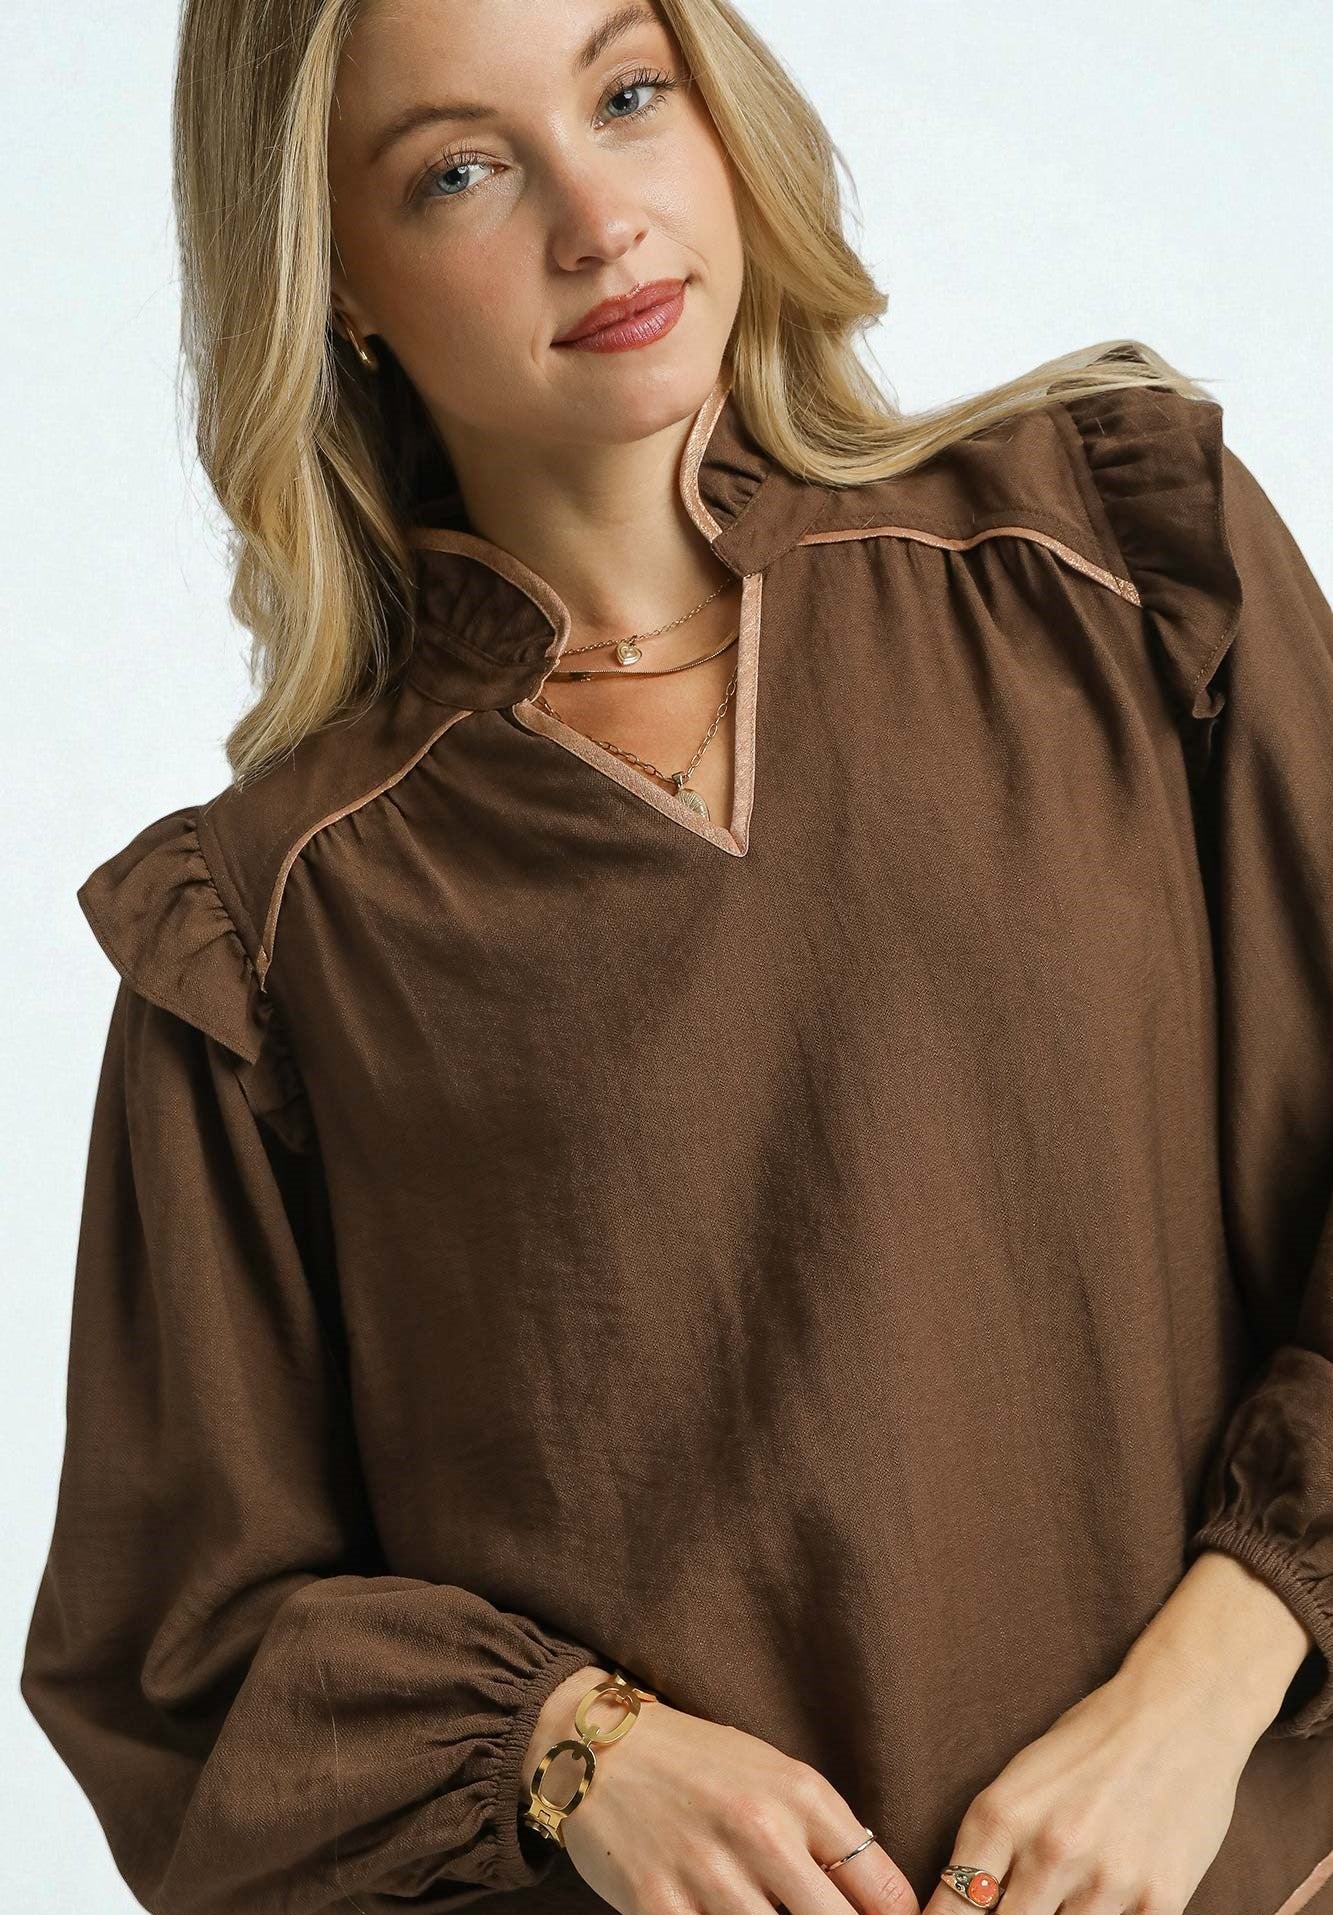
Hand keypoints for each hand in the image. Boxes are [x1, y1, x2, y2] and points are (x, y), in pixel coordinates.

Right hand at [522, 1671, 920, 1914]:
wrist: (599, 1748)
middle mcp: (761, 1832)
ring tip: (766, 1914)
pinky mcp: (657, 1907)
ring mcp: (708, 1874)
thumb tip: (878, 1908)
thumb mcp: (773, 1775)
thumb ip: (824, 1836)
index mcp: (801, 1795)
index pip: (885, 1894)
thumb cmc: (698, 1765)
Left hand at [919, 1662, 1252, 1914]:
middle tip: (1023, 1904)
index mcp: (1003, 1814)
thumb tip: (973, 1904)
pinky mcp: (1159, 1900)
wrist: (1181, 1710)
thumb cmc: (1095, 1739)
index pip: (954, 1906)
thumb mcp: (1025, 1777)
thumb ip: (997, 1843)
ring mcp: (1106, 1881)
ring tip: (1073, 1885)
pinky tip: (1111, 1898)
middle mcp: (1049, 1851)